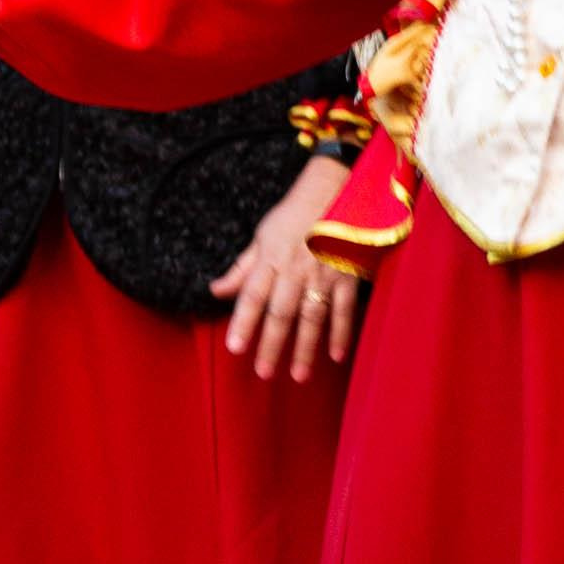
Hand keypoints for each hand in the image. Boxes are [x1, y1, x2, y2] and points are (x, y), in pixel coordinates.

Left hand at [213, 157, 358, 381]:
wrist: (336, 188)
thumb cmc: (295, 214)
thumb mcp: (262, 235)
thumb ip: (241, 268)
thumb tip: (215, 291)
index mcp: (271, 258)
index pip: (253, 295)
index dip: (243, 322)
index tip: (234, 348)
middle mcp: (296, 269)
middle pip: (281, 312)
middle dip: (272, 344)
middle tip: (263, 373)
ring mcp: (324, 273)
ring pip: (312, 316)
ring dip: (305, 347)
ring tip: (298, 375)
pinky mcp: (347, 274)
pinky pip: (343, 308)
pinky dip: (340, 332)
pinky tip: (335, 356)